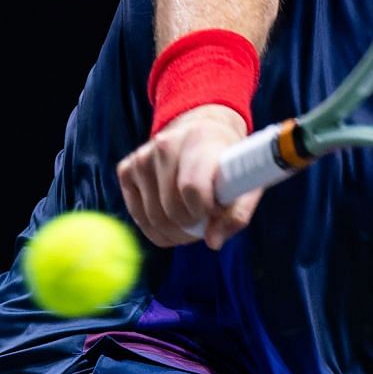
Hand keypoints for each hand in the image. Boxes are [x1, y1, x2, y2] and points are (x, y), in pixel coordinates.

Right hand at [115, 104, 260, 249]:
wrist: (202, 131)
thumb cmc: (227, 162)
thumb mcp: (246, 182)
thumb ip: (238, 214)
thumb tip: (213, 242)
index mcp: (200, 140)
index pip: (192, 188)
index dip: (205, 211)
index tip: (215, 210)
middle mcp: (165, 145)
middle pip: (171, 210)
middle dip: (191, 227)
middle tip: (204, 221)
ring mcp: (141, 157)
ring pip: (153, 219)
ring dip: (175, 232)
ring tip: (191, 219)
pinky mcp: (126, 169)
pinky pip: (138, 217)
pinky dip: (157, 228)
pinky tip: (172, 215)